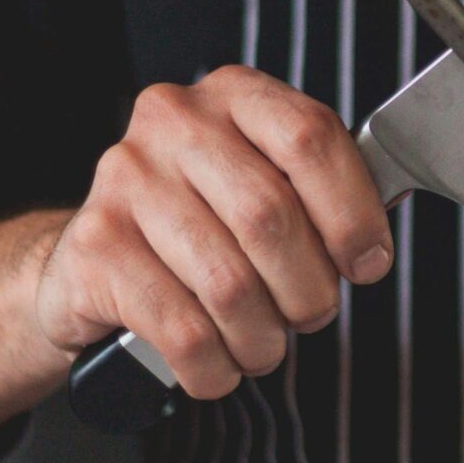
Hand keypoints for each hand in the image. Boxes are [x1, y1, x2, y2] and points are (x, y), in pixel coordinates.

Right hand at [35, 65, 392, 399]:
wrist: (98, 261)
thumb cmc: (204, 225)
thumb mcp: (264, 187)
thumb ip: (317, 199)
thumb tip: (369, 253)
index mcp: (232, 96)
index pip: (310, 137)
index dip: (353, 212)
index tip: (367, 263)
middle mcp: (173, 123)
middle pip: (269, 216)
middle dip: (308, 289)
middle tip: (310, 314)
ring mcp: (125, 181)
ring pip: (228, 284)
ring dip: (261, 338)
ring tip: (261, 346)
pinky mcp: (95, 247)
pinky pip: (182, 330)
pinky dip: (215, 367)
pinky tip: (217, 364)